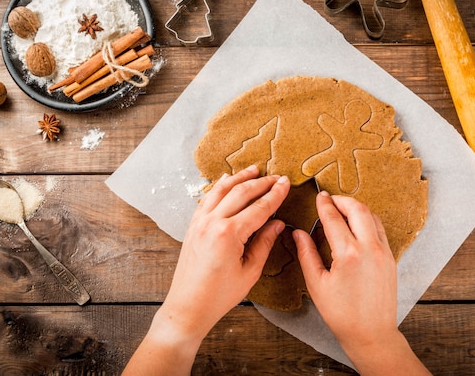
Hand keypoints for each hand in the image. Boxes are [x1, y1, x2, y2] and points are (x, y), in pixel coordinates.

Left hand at [165, 165, 289, 338]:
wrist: (189, 306)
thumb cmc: (219, 295)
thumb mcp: (250, 271)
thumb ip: (264, 242)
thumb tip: (277, 223)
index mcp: (229, 234)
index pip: (259, 207)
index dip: (275, 194)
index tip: (285, 184)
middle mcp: (212, 223)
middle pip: (241, 193)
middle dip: (261, 183)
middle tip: (276, 177)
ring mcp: (200, 222)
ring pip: (221, 190)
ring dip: (240, 178)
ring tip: (254, 170)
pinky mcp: (193, 225)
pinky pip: (207, 198)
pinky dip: (219, 186)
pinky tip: (227, 181)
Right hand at [292, 192, 429, 374]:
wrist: (371, 333)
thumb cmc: (341, 314)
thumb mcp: (316, 284)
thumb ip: (307, 253)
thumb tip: (298, 233)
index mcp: (348, 253)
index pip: (334, 218)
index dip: (324, 205)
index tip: (319, 197)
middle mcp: (369, 248)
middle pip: (358, 209)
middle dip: (342, 200)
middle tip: (330, 199)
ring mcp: (383, 252)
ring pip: (372, 216)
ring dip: (357, 208)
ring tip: (342, 210)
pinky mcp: (390, 258)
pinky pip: (380, 230)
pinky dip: (368, 221)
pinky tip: (357, 226)